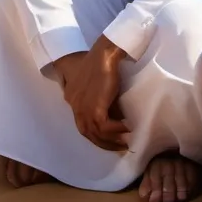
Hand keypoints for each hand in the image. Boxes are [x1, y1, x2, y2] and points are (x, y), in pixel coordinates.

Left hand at [53, 36, 128, 150]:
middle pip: (88, 133)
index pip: (83, 124)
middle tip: (120, 147)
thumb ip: (100, 99)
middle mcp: (76, 107)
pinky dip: (116, 130)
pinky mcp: (95, 107)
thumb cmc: (101, 63)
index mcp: (74, 100)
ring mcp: (83, 108)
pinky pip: (104, 127)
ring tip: (126, 141)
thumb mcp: (97, 85)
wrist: (103, 54)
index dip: (96, 135)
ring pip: (95, 133)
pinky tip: (127, 128)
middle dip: (104, 143)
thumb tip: (117, 115)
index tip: (110, 140)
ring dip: (112, 140)